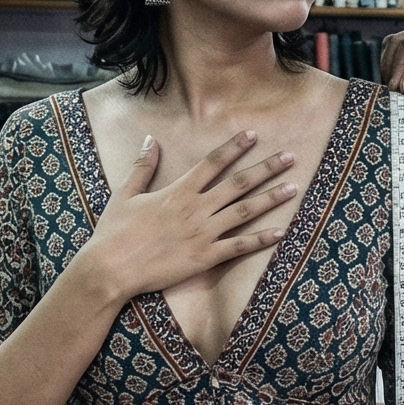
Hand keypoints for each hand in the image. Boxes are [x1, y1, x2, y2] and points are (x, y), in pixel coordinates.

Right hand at [75, 131, 299, 303]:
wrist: (110, 269)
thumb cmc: (113, 233)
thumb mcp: (125, 194)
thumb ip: (142, 166)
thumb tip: (149, 139)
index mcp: (178, 191)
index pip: (212, 163)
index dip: (234, 148)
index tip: (253, 135)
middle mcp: (195, 209)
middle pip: (238, 184)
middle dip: (266, 168)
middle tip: (290, 157)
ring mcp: (202, 234)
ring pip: (244, 212)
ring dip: (270, 199)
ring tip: (293, 188)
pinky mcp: (204, 258)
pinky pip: (238, 247)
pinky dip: (261, 240)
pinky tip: (281, 232)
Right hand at [381, 22, 403, 120]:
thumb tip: (399, 84)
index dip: (397, 65)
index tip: (394, 87)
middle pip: (396, 44)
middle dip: (392, 68)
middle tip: (394, 93)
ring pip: (394, 52)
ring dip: (394, 72)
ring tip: (401, 93)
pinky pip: (400, 61)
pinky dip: (400, 76)